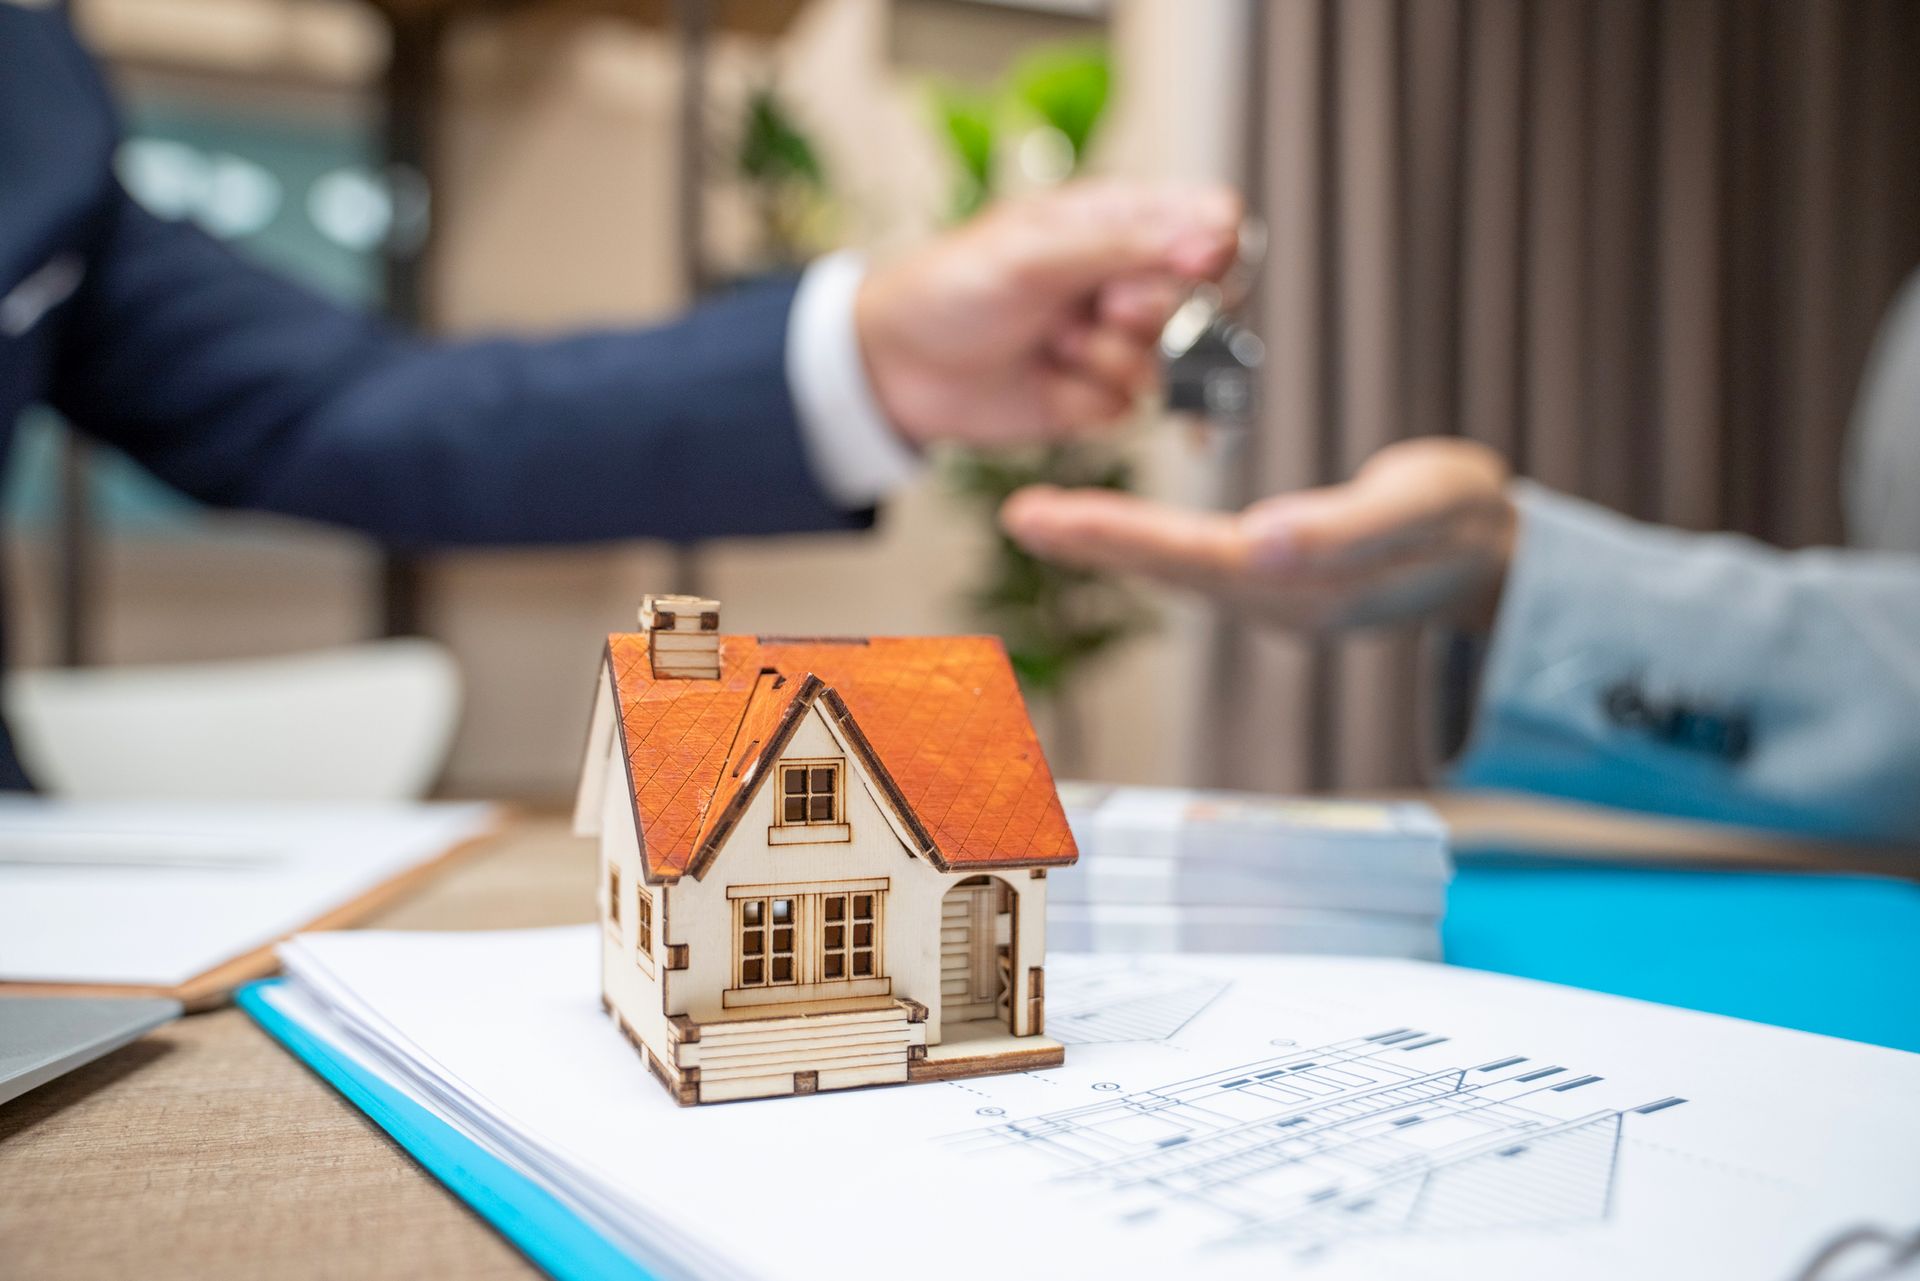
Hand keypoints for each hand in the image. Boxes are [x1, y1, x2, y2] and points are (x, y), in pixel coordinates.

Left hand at [856, 181, 1241, 448]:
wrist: (895, 369)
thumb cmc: (953, 287)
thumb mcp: (1037, 253)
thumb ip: (1128, 245)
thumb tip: (1217, 238)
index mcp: (1120, 220)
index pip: (1213, 222)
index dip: (1215, 250)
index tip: (1193, 268)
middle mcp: (1131, 279)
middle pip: (1209, 301)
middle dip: (1157, 313)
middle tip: (1106, 308)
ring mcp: (1119, 342)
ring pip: (1174, 362)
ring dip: (1112, 358)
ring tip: (1054, 343)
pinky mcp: (1101, 397)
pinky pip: (1131, 406)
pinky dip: (1088, 398)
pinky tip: (1047, 378)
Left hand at [999, 437, 1518, 634]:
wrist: (1494, 553)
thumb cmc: (1464, 518)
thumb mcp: (1424, 504)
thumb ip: (1346, 529)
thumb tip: (1261, 544)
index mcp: (1309, 587)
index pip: (1198, 560)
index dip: (1124, 538)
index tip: (1055, 517)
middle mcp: (1281, 606)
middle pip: (1171, 572)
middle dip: (1094, 542)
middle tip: (1021, 515)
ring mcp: (1278, 602)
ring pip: (1177, 572)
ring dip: (1110, 545)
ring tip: (1040, 518)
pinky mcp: (1277, 586)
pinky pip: (1196, 567)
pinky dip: (1145, 546)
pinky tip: (1108, 530)